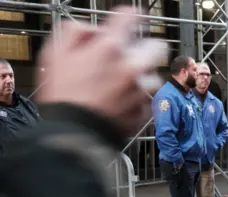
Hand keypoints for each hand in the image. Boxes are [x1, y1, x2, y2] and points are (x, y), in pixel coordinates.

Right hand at [35, 6, 166, 136]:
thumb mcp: (56, 53)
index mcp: (110, 48)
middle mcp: (132, 67)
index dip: (130, 16)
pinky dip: (138, 100)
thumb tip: (93, 30)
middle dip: (146, 49)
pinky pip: (148, 100)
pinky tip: (122, 103)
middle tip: (132, 56)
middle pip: (158, 46)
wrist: (74, 134)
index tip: (131, 18)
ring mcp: (141, 90)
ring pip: (154, 76)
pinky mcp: (144, 111)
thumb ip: (76, 32)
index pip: (130, 17)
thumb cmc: (63, 96)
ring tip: (122, 86)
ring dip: (142, 78)